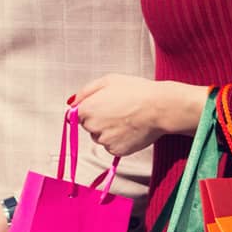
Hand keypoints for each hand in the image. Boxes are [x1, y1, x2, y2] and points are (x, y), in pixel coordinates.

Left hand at [70, 74, 207, 156]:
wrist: (160, 108)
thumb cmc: (136, 91)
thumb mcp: (108, 81)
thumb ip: (85, 92)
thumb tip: (72, 102)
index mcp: (87, 109)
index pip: (77, 114)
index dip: (91, 108)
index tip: (104, 105)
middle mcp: (92, 127)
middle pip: (88, 126)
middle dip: (99, 120)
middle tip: (119, 110)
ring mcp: (104, 140)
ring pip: (100, 137)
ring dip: (108, 131)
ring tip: (126, 119)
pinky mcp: (117, 151)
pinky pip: (112, 146)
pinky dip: (119, 140)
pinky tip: (130, 129)